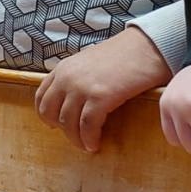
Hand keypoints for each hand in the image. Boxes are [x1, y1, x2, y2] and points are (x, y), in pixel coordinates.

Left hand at [34, 26, 171, 153]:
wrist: (148, 45)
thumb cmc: (125, 54)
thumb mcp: (90, 62)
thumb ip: (78, 77)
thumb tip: (75, 100)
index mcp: (63, 69)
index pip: (42, 97)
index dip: (46, 115)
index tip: (54, 125)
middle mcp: (66, 78)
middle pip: (50, 112)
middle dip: (60, 129)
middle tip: (74, 137)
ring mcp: (81, 87)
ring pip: (68, 122)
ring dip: (76, 139)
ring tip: (86, 146)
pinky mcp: (100, 97)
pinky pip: (87, 126)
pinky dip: (89, 139)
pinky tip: (95, 145)